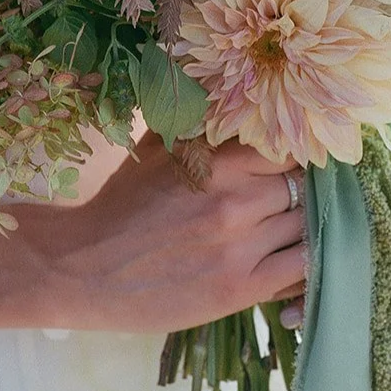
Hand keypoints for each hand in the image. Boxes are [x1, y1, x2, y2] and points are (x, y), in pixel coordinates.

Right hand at [44, 133, 306, 332]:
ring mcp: (240, 247)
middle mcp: (235, 200)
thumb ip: (201, 127)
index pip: (289, 148)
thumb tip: (233, 102)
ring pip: (306, 227)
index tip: (292, 162)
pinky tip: (293, 258)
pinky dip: (305, 263)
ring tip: (293, 227)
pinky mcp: (240, 289)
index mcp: (217, 160)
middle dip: (301, 190)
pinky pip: (300, 271)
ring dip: (305, 225)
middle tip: (296, 196)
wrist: (84, 266)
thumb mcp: (158, 149)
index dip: (295, 154)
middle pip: (302, 187)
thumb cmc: (121, 205)